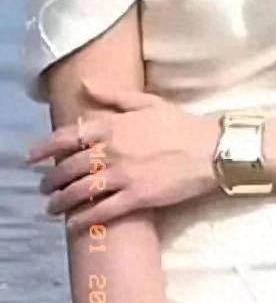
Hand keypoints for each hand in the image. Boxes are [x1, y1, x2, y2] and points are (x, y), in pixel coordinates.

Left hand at [24, 78, 221, 232]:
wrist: (210, 149)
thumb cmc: (180, 124)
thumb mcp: (147, 101)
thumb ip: (113, 95)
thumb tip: (85, 84)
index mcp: (115, 124)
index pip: (69, 136)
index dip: (45, 147)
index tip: (31, 156)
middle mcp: (114, 149)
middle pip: (70, 166)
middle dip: (51, 179)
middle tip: (44, 186)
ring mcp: (124, 174)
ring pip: (80, 190)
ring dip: (61, 201)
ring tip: (51, 207)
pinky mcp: (136, 197)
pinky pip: (101, 211)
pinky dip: (83, 219)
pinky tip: (72, 224)